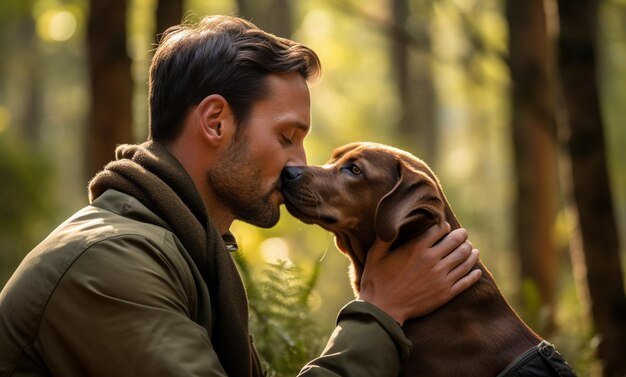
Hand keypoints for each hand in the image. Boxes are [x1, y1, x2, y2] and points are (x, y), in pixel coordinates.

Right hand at [357, 222, 480, 325]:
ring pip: (465, 259)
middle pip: (456, 242)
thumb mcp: (375, 254)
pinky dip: (474, 273)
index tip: (445, 227)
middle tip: (463, 235)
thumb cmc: (376, 280)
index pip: (440, 230)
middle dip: (462, 236)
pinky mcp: (446, 293)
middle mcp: (432, 261)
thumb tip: (389, 223)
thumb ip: (384, 237)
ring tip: (472, 249)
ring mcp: (441, 278)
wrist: (383, 309)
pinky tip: (477, 270)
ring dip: (471, 251)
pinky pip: (466, 280)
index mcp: (416, 248)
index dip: (444, 226)